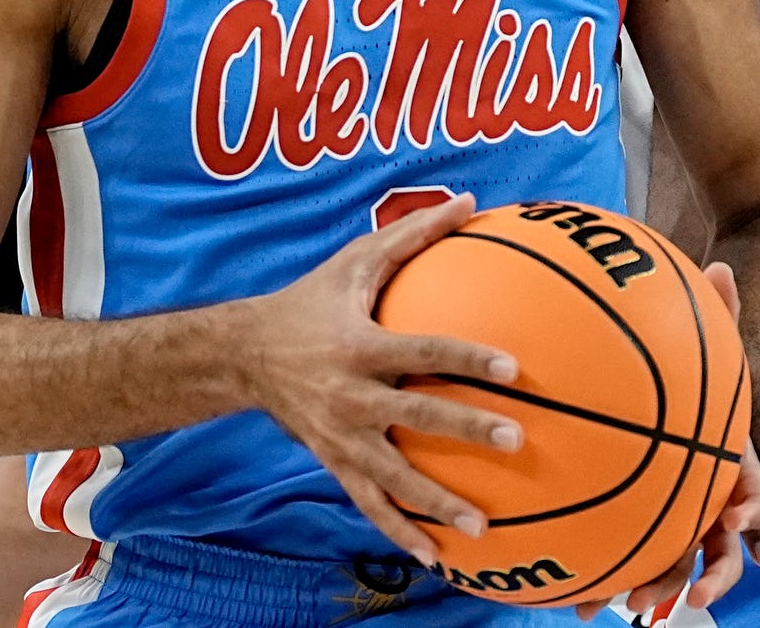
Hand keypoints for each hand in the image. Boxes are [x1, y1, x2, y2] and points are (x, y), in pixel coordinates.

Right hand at [245, 192, 522, 564]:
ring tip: (484, 528)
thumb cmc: (312, 301)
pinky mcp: (335, 463)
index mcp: (360, 345)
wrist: (243, 354)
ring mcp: (342, 437)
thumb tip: (469, 201)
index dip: (467, 358)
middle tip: (516, 441)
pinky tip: (439, 559)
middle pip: (416, 418)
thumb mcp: (355, 260)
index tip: (512, 368)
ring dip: (438, 504)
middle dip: (466, 431)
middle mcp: (351, 396)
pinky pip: (371, 506)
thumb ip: (413, 234)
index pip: (423, 352)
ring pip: (395, 478)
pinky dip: (403, 533)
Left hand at [576, 263, 759, 621]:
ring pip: (673, 558)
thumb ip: (712, 306)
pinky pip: (624, 551)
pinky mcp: (640, 516)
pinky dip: (606, 576)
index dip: (753, 513)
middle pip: (719, 544)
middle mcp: (707, 493)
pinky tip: (578, 599)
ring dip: (659, 584)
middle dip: (711, 572)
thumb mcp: (702, 335)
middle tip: (696, 594)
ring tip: (633, 606)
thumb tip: (718, 266)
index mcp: (727, 456)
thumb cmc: (688, 360)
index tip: (740, 524)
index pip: (750, 490)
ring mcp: (675, 508)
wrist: (654, 383)